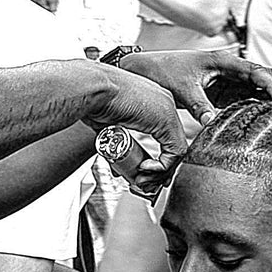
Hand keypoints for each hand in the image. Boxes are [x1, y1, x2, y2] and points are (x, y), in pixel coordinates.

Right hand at [84, 64, 187, 188]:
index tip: (141, 174)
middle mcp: (164, 105)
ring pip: (176, 152)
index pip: (166, 138)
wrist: (94, 89)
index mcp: (153, 104)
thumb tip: (118, 165)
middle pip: (173, 147)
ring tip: (140, 179)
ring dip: (159, 173)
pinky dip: (161, 167)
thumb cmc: (95, 102)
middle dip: (159, 172)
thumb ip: (118, 143)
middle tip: (142, 183)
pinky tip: (143, 168)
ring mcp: (168, 110)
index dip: (157, 162)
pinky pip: (175, 152)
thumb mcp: (109, 126)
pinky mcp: (167, 119)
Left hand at [122, 48, 271, 122]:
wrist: (149, 71)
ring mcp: (233, 80)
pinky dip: (270, 108)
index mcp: (225, 61)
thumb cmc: (164, 73)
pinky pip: (254, 99)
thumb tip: (213, 123)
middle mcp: (233, 68)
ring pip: (267, 87)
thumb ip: (199, 105)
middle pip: (270, 77)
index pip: (257, 71)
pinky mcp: (229, 92)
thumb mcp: (182, 89)